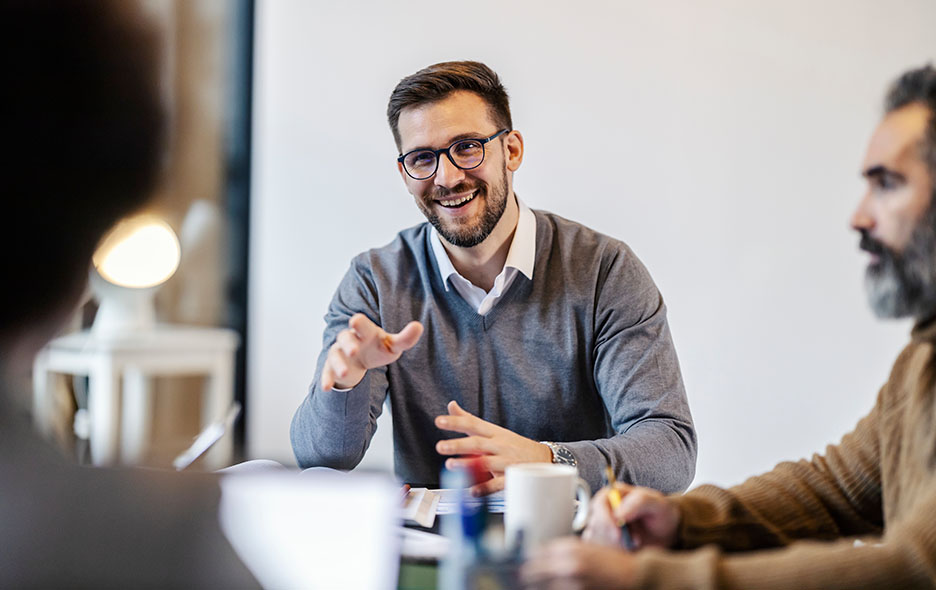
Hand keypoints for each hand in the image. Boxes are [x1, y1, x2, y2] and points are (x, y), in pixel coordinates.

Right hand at [321, 313, 422, 390]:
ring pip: (335, 355)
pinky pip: (327, 372)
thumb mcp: (392, 345)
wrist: (359, 360)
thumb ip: (405, 338)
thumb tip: (419, 326)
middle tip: (354, 350)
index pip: (360, 324)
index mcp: (364, 331)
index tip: (356, 321)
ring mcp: (339, 353)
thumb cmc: (377, 348)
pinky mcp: (332, 368)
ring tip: (344, 373)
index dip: (358, 323)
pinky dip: (326, 379)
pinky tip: (326, 388)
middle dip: (348, 343)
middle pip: (345, 337)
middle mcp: (349, 340)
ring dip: (339, 364)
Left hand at [434, 401, 551, 495]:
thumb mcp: (493, 430)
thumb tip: (451, 405)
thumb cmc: (513, 444)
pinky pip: (497, 483)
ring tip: (450, 464)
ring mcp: (506, 461)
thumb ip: (469, 420)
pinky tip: (472, 491)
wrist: (544, 458)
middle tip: (440, 446)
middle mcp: (499, 445)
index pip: (473, 424)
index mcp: (493, 433)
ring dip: (467, 464)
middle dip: (458, 444)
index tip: (439, 421)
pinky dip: (484, 488)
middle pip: (477, 443)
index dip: (456, 422)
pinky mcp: (512, 477)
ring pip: (486, 462)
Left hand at [520, 537, 635, 589]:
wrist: (636, 576)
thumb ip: (562, 551)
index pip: (534, 552)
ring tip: (536, 582)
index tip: (523, 560)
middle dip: (528, 573)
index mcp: (569, 549)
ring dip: (536, 584)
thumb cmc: (612, 561)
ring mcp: (572, 584)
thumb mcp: (586, 547)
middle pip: (531, 571)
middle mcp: (568, 566)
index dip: (527, 557)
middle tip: (524, 574)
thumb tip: (539, 555)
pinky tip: (551, 587)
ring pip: (539, 586)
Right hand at [582, 484, 679, 549]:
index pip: (598, 504)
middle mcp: (603, 508)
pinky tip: (628, 550)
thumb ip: (638, 502)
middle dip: (613, 536)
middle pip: (595, 524)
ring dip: (615, 545)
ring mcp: (601, 525)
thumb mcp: (657, 503)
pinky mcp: (603, 541)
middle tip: (635, 541)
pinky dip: (613, 553)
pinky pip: (598, 550)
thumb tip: (618, 513)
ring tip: (635, 543)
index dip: (606, 520)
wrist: (667, 532)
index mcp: (613, 493)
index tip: (619, 534)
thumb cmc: (661, 513)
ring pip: (596, 539)